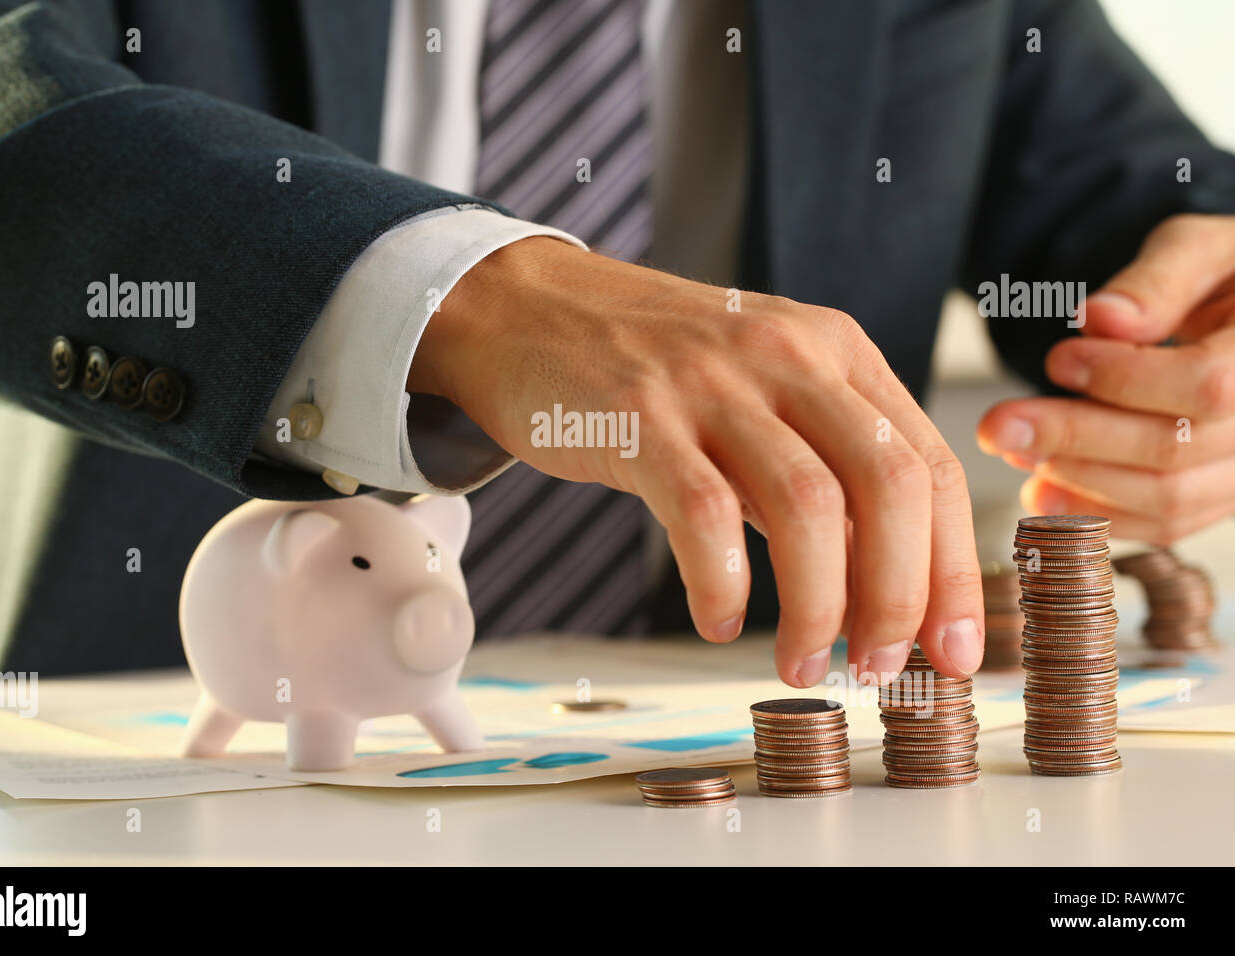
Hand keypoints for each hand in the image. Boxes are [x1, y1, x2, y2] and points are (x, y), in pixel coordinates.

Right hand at [409, 237, 983, 685]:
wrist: (530, 306)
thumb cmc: (651, 366)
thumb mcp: (761, 394)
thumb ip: (821, 470)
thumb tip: (882, 589)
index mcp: (835, 351)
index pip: (930, 464)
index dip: (953, 569)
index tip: (953, 648)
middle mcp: (786, 356)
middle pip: (888, 483)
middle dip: (899, 596)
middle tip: (879, 667)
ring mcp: (710, 381)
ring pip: (806, 506)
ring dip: (818, 606)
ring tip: (803, 664)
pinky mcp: (638, 414)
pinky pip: (702, 513)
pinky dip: (721, 583)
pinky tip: (719, 620)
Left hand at [978, 214, 1234, 542]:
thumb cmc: (1227, 277)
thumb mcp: (1200, 250)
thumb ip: (1156, 280)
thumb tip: (1099, 319)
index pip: (1208, 386)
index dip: (1123, 379)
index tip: (1058, 359)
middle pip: (1174, 450)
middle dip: (1074, 437)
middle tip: (997, 425)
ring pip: (1167, 500)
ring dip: (1077, 483)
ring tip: (1014, 453)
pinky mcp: (1222, 495)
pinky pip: (1166, 525)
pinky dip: (1099, 517)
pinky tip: (1042, 494)